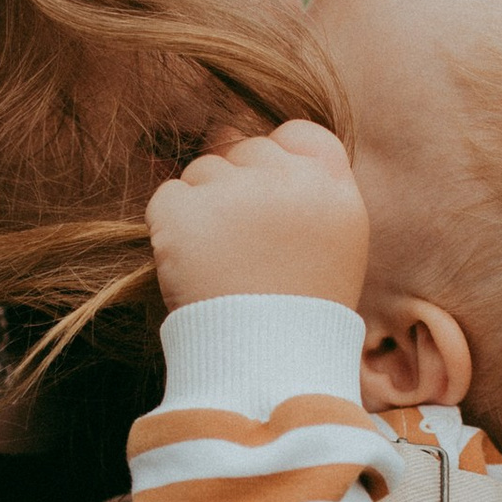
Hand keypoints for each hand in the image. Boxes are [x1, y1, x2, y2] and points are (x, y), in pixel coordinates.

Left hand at [146, 120, 370, 313]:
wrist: (263, 366)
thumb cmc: (299, 315)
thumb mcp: (334, 250)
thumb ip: (309, 197)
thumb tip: (253, 152)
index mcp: (333, 192)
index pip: (300, 135)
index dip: (278, 159)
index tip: (269, 196)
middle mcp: (288, 182)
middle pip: (246, 149)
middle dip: (237, 186)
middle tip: (241, 245)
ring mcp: (234, 193)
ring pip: (203, 171)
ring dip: (203, 207)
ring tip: (219, 262)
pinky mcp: (185, 212)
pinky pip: (167, 197)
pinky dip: (170, 227)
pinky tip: (192, 265)